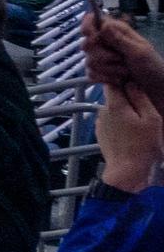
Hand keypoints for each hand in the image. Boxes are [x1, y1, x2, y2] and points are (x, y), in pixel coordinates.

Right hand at [84, 12, 163, 99]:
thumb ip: (119, 39)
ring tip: (125, 72)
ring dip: (108, 69)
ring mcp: (102, 58)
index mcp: (117, 32)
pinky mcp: (100, 73)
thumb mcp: (139, 52)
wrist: (156, 90)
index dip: (88, 26)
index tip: (91, 35)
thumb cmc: (153, 68)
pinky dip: (104, 79)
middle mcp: (107, 43)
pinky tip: (117, 80)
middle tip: (119, 59)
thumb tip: (103, 24)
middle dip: (102, 55)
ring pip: (88, 61)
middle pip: (87, 44)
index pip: (93, 20)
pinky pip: (90, 74)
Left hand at [96, 78, 163, 192]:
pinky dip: (121, 123)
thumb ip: (140, 98)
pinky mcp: (101, 133)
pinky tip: (132, 133)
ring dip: (125, 112)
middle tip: (145, 109)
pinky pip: (112, 122)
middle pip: (115, 97)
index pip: (113, 82)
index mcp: (115, 104)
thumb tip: (131, 83)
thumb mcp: (150, 119)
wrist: (126, 171)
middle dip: (128, 99)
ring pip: (114, 110)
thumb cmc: (143, 145)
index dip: (124, 80)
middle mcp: (103, 111)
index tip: (137, 85)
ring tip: (140, 124)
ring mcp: (100, 122)